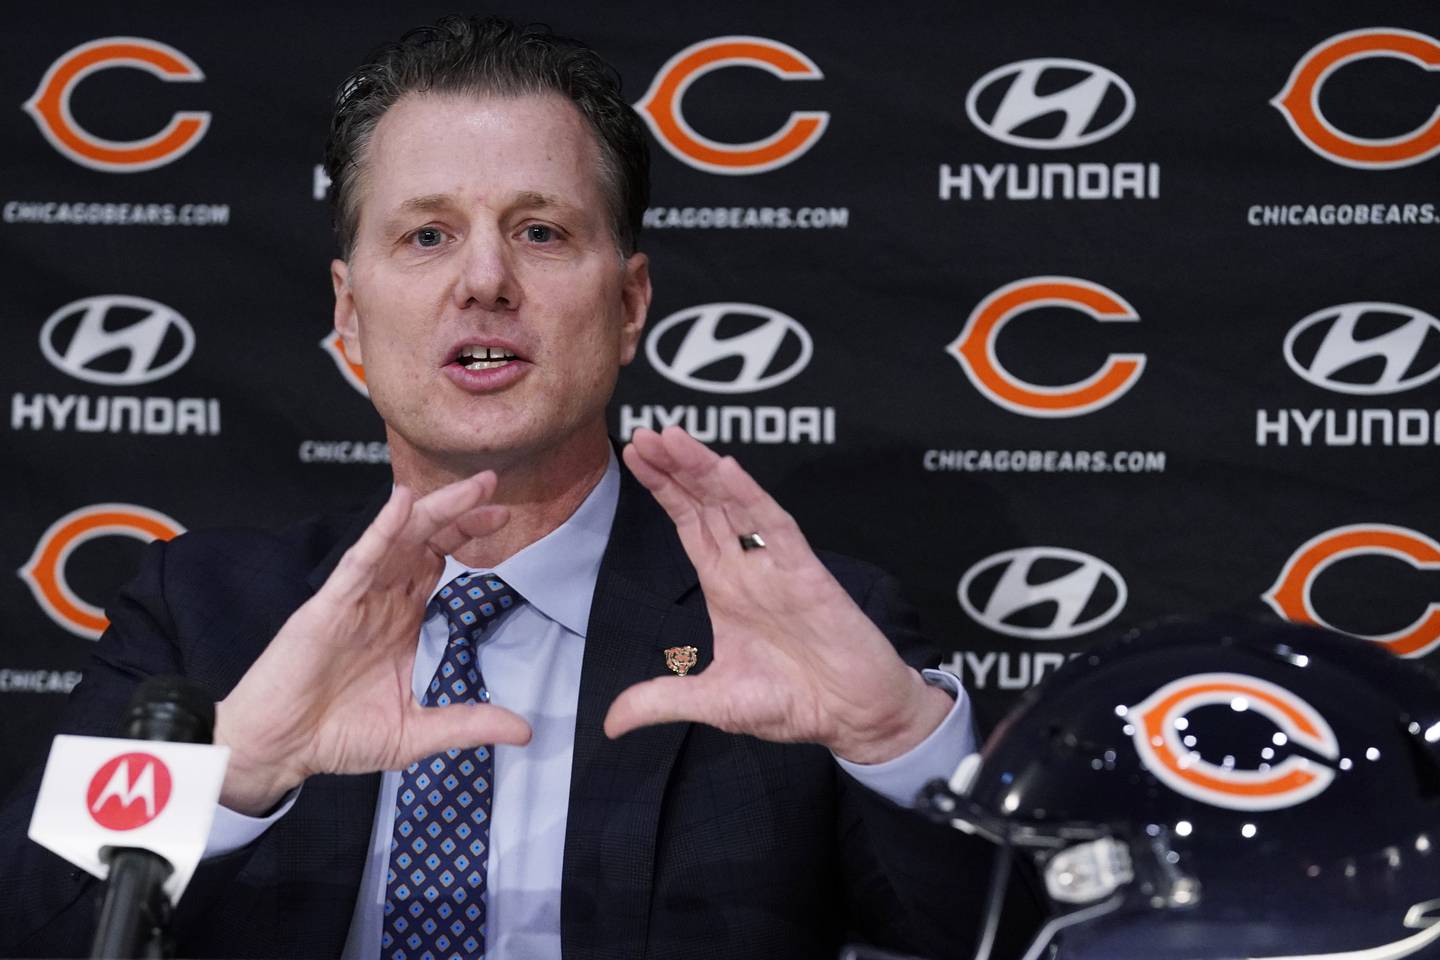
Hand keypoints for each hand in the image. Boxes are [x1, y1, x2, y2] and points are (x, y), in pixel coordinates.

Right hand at [214, 473, 532, 814]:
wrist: (280, 750)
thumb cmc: (336, 736)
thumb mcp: (417, 732)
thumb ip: (468, 723)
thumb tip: (524, 731)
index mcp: (401, 620)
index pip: (440, 562)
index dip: (468, 537)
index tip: (503, 519)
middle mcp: (381, 601)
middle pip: (425, 541)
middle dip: (459, 511)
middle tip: (492, 485)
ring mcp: (355, 600)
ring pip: (399, 541)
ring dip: (434, 511)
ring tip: (467, 489)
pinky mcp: (329, 607)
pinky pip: (360, 561)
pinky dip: (382, 531)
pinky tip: (402, 505)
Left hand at [604, 427, 951, 763]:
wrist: (851, 718)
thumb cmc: (793, 702)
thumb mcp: (711, 702)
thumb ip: (660, 701)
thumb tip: (610, 724)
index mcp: (725, 586)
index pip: (688, 523)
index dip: (662, 488)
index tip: (634, 454)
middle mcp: (748, 566)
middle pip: (705, 503)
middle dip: (674, 467)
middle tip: (643, 432)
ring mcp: (776, 565)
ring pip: (734, 503)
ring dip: (702, 469)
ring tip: (671, 437)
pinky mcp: (805, 573)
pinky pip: (774, 525)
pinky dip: (749, 495)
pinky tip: (725, 469)